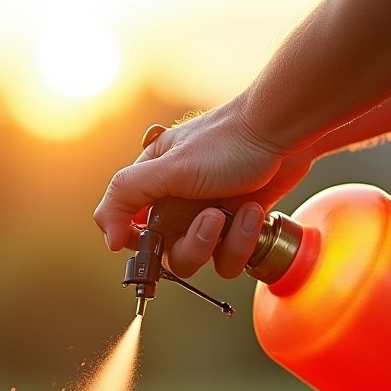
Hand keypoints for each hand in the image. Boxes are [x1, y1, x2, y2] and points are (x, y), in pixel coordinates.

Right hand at [93, 95, 313, 278]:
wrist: (283, 130)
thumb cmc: (227, 141)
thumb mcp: (168, 166)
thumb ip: (126, 195)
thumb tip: (107, 236)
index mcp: (154, 183)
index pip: (127, 226)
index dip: (138, 243)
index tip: (151, 243)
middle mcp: (178, 201)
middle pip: (168, 253)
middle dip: (193, 244)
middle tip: (211, 220)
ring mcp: (210, 214)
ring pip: (203, 259)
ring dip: (224, 241)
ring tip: (238, 211)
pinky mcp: (238, 223)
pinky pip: (231, 255)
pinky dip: (244, 239)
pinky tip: (254, 211)